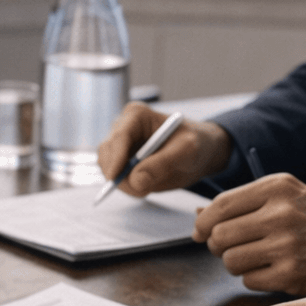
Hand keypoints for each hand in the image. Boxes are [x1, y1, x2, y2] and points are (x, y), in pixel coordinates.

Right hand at [97, 103, 231, 196]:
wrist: (199, 153)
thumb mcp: (187, 151)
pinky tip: (146, 185)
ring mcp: (119, 145)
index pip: (119, 136)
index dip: (115, 157)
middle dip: (119, 174)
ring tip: (149, 186)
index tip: (115, 177)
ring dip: (124, 183)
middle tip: (141, 190)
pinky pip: (114, 177)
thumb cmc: (196, 144)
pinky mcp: (120, 161)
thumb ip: (162, 164)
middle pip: (106, 152)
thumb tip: (136, 181)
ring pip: (107, 167)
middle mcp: (123, 127)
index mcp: (137, 115)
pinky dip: (127, 186)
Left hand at [192, 174, 305, 292]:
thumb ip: (241, 203)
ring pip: (230, 261)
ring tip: (253, 256)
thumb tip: (198, 217)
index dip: (204, 222)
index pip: (220, 206)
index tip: (202, 231)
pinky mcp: (291, 275)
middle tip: (229, 246)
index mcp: (277, 189)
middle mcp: (281, 214)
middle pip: (219, 236)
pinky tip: (271, 268)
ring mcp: (286, 246)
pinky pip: (248, 281)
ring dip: (235, 263)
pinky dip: (253, 278)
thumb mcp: (283, 196)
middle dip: (217, 244)